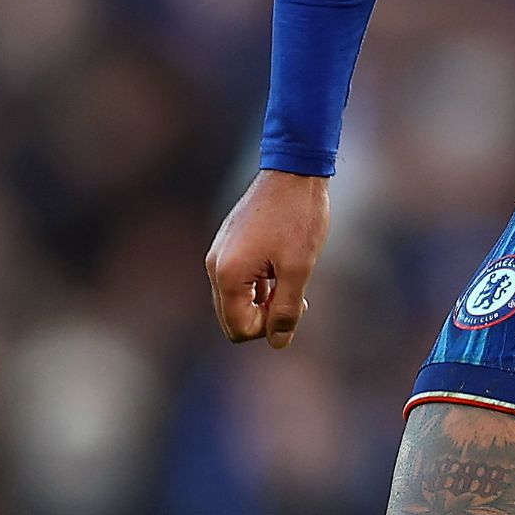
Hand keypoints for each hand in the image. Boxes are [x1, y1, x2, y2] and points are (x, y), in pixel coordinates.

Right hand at [205, 170, 332, 347]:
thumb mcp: (299, 269)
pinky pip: (237, 281)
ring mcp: (218, 253)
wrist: (293, 171)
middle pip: (232, 319)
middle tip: (295, 296)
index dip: (270, 327)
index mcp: (229, 275)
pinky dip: (258, 286)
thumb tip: (278, 343)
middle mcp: (215, 266)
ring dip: (262, 302)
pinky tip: (281, 269)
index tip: (295, 303)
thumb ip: (286, 311)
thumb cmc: (298, 218)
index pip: (239, 329)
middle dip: (263, 318)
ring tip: (290, 279)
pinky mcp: (227, 244)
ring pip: (235, 301)